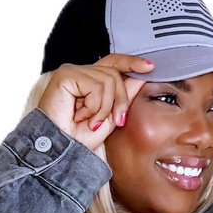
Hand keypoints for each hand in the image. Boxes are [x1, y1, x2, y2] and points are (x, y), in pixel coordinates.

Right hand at [37, 53, 155, 150]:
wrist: (62, 149)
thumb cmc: (80, 137)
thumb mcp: (110, 117)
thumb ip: (123, 97)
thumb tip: (140, 78)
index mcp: (92, 80)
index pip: (114, 63)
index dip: (131, 62)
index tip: (150, 67)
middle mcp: (82, 72)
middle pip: (115, 74)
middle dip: (120, 101)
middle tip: (113, 121)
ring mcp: (72, 71)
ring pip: (108, 81)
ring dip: (105, 108)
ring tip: (91, 121)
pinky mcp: (65, 75)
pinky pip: (95, 86)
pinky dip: (94, 107)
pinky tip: (80, 116)